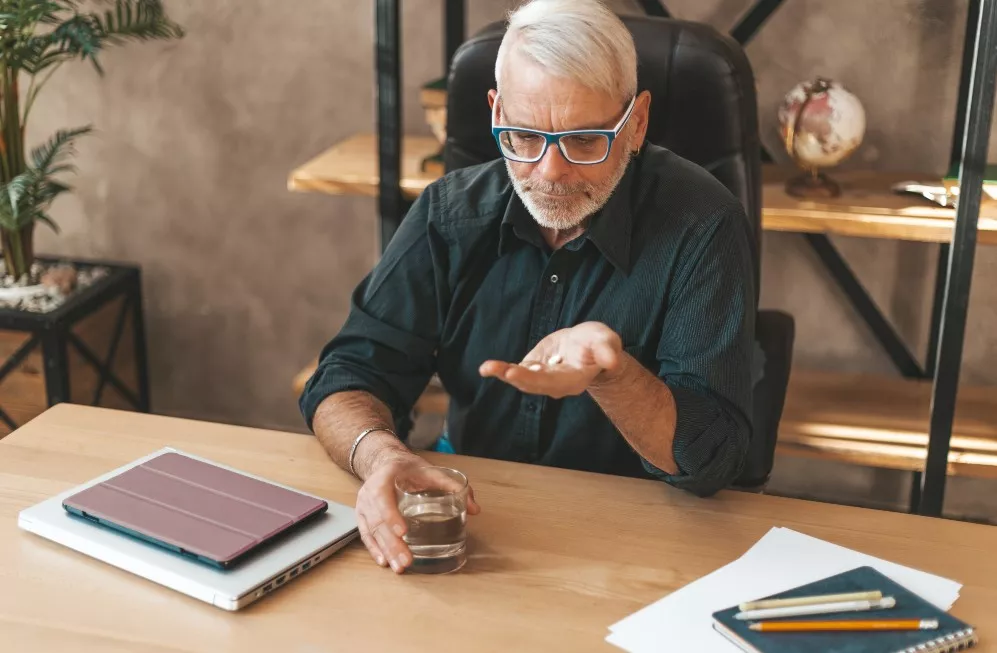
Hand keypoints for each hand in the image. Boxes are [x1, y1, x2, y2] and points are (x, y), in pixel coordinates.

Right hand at [355, 453, 480, 572]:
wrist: (386, 463)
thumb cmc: (408, 469)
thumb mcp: (430, 471)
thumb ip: (452, 486)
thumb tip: (474, 509)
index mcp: (384, 478)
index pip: (383, 498)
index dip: (391, 515)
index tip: (404, 532)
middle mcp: (370, 492)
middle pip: (378, 521)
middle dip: (392, 543)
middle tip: (407, 560)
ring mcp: (364, 506)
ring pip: (372, 531)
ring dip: (386, 551)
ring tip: (399, 567)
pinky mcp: (364, 517)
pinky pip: (367, 535)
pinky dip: (375, 550)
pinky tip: (384, 562)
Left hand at [479, 321, 622, 397]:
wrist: (589, 346)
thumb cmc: (600, 344)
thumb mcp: (607, 341)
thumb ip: (608, 351)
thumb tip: (612, 360)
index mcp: (574, 380)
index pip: (553, 382)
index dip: (534, 378)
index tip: (516, 371)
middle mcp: (555, 384)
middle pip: (533, 384)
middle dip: (515, 376)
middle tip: (497, 369)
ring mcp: (542, 378)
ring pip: (521, 379)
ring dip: (503, 374)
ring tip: (486, 368)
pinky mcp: (533, 369)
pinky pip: (516, 371)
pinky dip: (502, 370)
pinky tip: (488, 367)